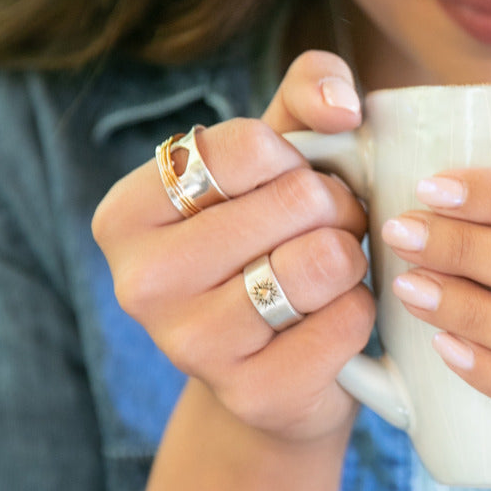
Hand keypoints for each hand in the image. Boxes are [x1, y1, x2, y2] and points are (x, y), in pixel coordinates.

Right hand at [92, 52, 374, 442]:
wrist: (276, 373)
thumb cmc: (274, 246)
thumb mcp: (279, 161)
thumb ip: (307, 96)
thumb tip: (340, 103)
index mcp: (129, 212)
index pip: (248, 146)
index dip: (301, 161)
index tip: (296, 190)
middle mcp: (140, 281)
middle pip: (295, 200)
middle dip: (336, 210)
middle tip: (326, 234)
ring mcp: (190, 346)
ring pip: (324, 260)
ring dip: (350, 262)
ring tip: (330, 276)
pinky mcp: (251, 393)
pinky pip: (347, 321)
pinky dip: (361, 312)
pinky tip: (332, 322)